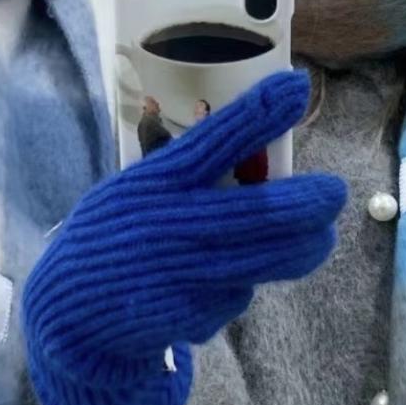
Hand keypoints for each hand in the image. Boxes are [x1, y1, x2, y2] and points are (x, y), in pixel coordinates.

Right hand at [24, 71, 345, 369]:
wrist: (70, 316)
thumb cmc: (109, 235)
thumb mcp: (126, 189)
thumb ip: (166, 161)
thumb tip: (192, 118)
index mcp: (150, 185)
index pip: (211, 143)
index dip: (256, 115)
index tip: (296, 88)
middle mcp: (167, 227)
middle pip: (256, 212)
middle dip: (307, 202)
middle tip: (335, 193)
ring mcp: (181, 275)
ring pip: (262, 259)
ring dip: (301, 248)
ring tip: (318, 238)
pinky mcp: (190, 315)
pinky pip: (236, 294)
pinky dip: (240, 285)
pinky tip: (222, 281)